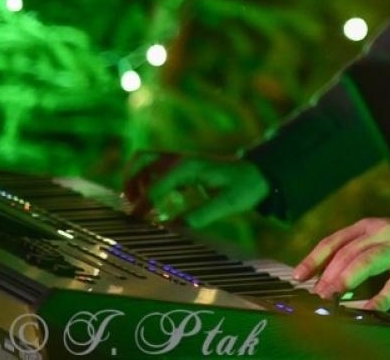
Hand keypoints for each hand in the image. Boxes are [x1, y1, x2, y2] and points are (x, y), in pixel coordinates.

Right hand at [124, 152, 269, 227]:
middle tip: (133, 206)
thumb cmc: (245, 187)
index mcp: (188, 167)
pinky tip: (159, 205)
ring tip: (143, 206)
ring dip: (137, 181)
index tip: (134, 223)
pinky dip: (148, 183)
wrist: (259, 173)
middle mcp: (181, 160)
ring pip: (146, 163)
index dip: (141, 206)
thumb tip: (171, 228)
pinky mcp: (183, 168)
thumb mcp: (228, 204)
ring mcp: (181, 161)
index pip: (154, 185)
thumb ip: (199, 216)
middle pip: (141, 160)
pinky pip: (155, 170)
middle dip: (130, 182)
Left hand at [294, 217, 389, 311]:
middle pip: (348, 252)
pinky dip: (383, 296)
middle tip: (318, 296)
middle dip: (328, 275)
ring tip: (334, 296)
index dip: (314, 259)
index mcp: (371, 226)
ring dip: (347, 279)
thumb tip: (327, 280)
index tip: (298, 277)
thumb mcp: (383, 239)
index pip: (335, 241)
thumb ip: (359, 254)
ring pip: (368, 260)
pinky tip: (371, 308)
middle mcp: (384, 232)